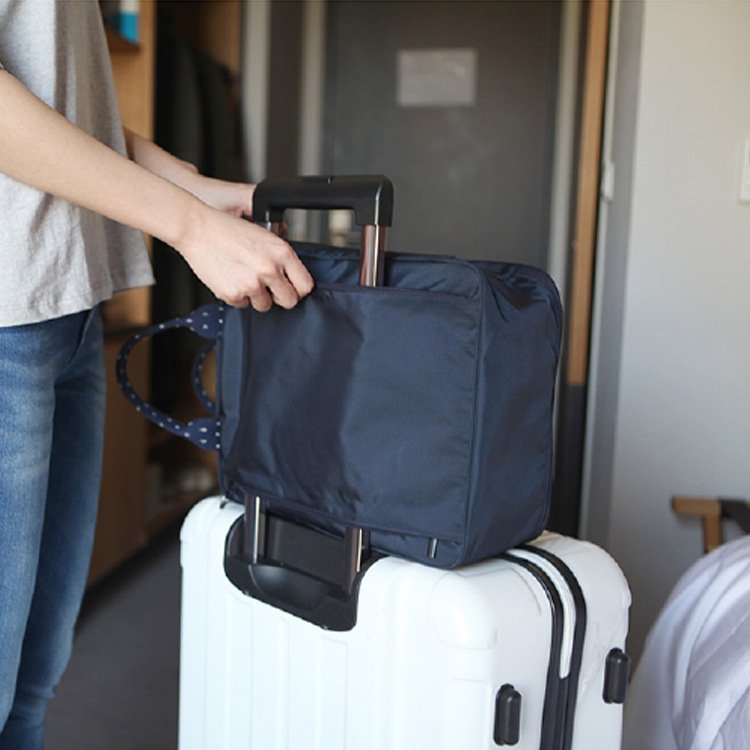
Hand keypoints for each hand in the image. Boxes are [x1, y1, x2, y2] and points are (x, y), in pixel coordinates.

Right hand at [175, 201, 313, 311]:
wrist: (197, 229)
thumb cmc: (228, 230)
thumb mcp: (264, 236)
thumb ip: (281, 258)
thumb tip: (292, 278)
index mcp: (281, 252)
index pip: (306, 285)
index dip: (298, 288)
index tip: (292, 288)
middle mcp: (269, 269)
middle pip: (289, 301)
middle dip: (280, 297)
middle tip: (269, 287)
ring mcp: (251, 283)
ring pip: (264, 305)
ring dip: (256, 296)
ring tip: (244, 276)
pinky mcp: (234, 294)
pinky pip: (243, 305)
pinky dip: (238, 295)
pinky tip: (231, 277)